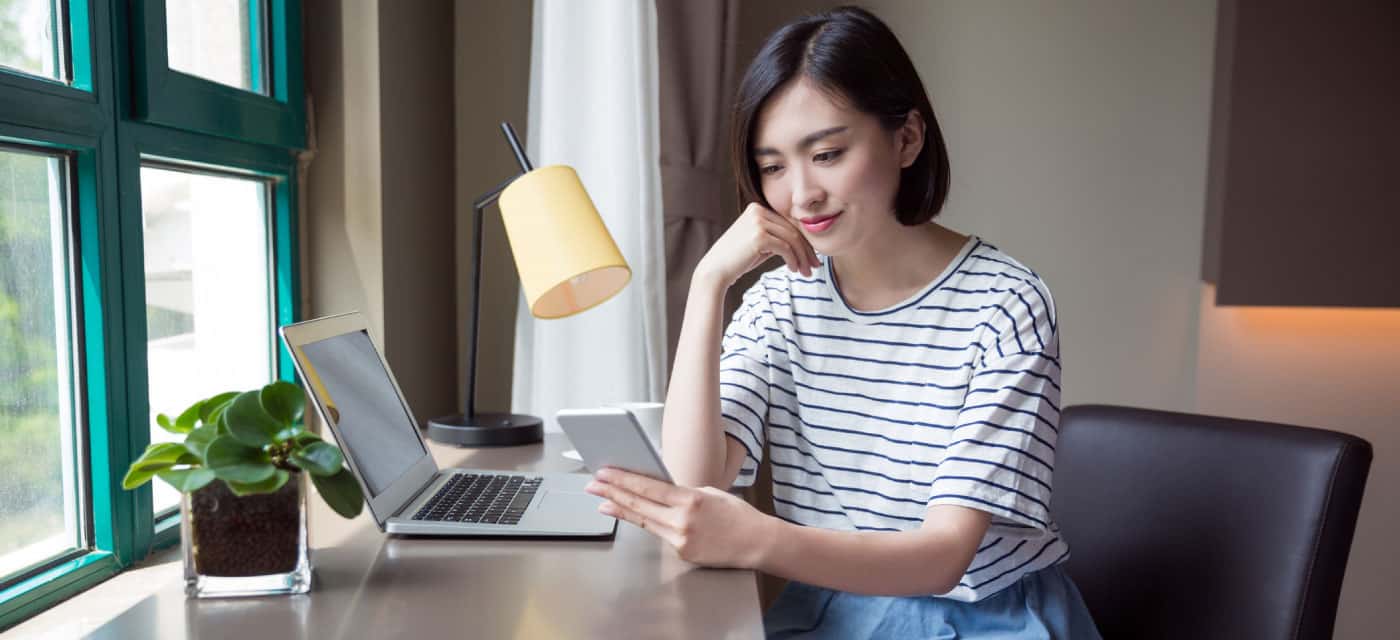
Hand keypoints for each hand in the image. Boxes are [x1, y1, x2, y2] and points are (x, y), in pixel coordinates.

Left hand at [585, 467, 775, 568]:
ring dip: (621, 510)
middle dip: (612, 493)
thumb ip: (682, 492)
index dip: (622, 480)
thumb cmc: (737, 515)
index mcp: (690, 499)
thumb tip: (657, 490)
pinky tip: (634, 516)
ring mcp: (681, 539)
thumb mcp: (709, 492)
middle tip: (593, 485)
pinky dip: (647, 524)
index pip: (648, 488)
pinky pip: (660, 534)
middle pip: (639, 505)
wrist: (757, 542)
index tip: (605, 473)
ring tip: (603, 502)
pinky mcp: (683, 553)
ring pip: (644, 521)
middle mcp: (682, 521)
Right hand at [695, 202, 819, 287]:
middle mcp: (757, 211)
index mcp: (757, 209)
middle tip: (815, 266)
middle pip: (792, 229)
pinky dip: (793, 260)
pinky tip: (794, 269)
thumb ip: (776, 237)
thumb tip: (803, 243)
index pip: (788, 223)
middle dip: (806, 250)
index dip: (803, 240)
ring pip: (792, 239)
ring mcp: (757, 222)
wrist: (714, 271)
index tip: (812, 257)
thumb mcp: (759, 243)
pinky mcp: (759, 236)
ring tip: (807, 272)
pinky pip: (785, 248)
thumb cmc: (737, 260)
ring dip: (802, 257)